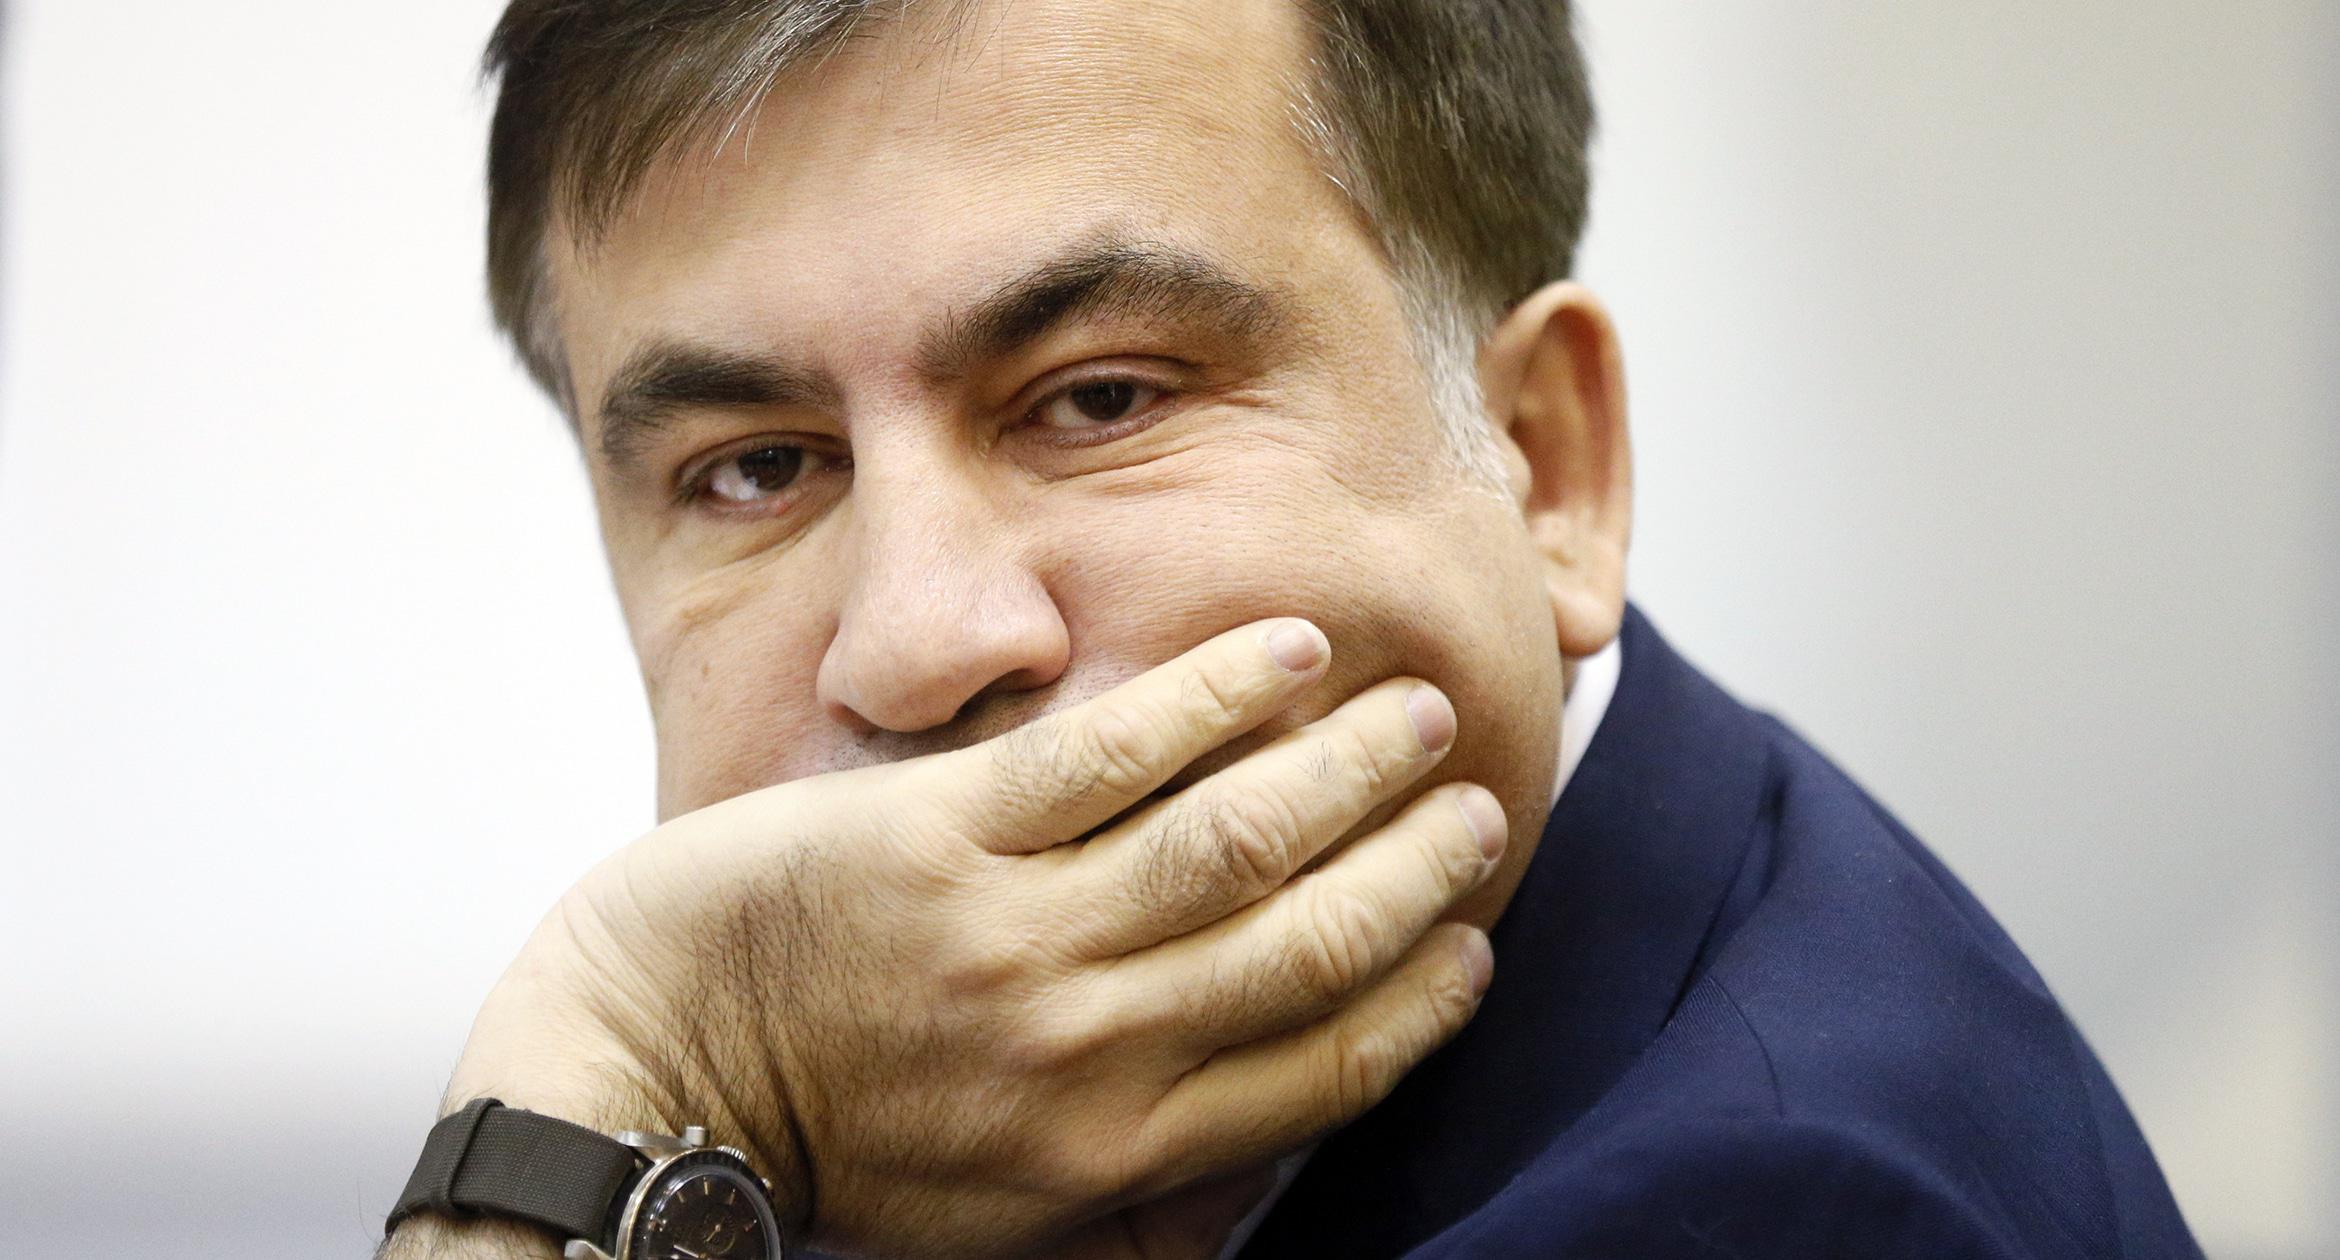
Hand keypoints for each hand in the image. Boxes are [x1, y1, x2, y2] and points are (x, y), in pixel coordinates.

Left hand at [430, 619, 1503, 1257]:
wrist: (643, 1078)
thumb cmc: (828, 1144)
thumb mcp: (995, 1217)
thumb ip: (1134, 1189)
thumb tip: (1260, 1179)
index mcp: (1112, 1150)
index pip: (1326, 1066)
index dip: (1421, 993)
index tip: (1471, 938)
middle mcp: (1084, 1048)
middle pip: (1309, 941)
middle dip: (1413, 865)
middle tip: (1473, 798)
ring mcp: (1012, 935)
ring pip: (1233, 837)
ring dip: (1344, 769)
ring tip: (1409, 715)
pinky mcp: (937, 835)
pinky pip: (1112, 751)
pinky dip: (1215, 692)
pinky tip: (1288, 649)